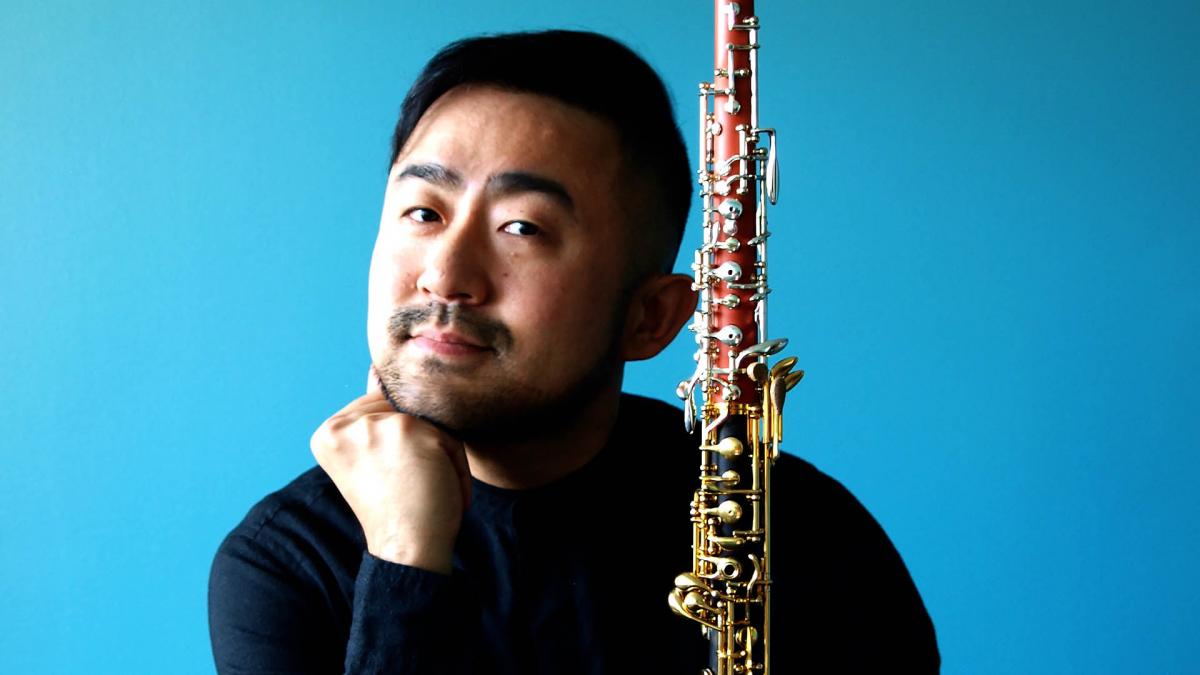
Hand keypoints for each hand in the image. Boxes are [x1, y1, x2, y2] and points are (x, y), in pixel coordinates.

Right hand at [310, 366, 471, 573]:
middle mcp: (342, 425)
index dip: (400, 444)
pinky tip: (441, 490)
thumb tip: (377, 369)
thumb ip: (374, 419)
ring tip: (425, 489)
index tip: (397, 479)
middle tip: (412, 487)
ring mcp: (373, 425)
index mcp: (327, 433)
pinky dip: (455, 464)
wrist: (407, 549)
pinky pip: (448, 434)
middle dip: (420, 445)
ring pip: (428, 421)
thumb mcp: (374, 460)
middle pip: (402, 410)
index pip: (378, 409)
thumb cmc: (396, 509)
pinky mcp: (405, 428)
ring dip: (440, 455)